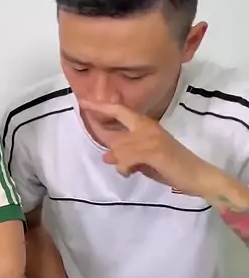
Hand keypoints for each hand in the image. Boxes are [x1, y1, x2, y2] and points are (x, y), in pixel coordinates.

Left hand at [83, 101, 217, 196]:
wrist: (195, 175)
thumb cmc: (170, 165)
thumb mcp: (144, 158)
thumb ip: (126, 153)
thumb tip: (107, 156)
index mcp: (146, 124)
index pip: (119, 111)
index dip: (100, 107)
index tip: (83, 102)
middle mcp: (146, 126)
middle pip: (114, 137)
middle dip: (115, 155)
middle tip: (129, 166)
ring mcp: (149, 137)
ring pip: (118, 151)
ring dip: (123, 166)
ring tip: (136, 170)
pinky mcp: (152, 151)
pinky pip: (125, 160)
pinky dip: (126, 170)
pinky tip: (135, 172)